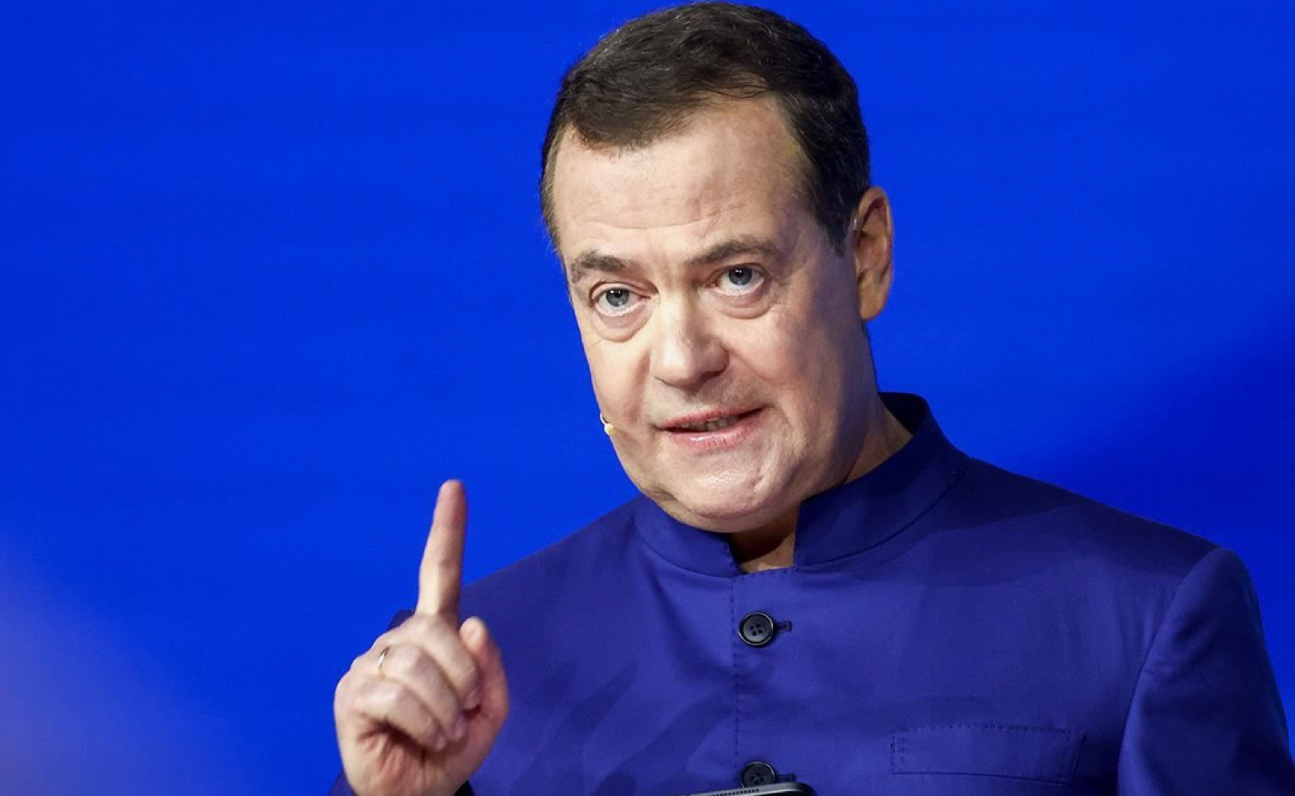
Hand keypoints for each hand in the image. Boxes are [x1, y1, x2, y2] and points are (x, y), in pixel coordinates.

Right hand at [334, 481, 508, 795]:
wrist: (420, 793)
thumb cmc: (452, 749)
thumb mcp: (490, 711)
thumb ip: (491, 669)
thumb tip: (473, 625)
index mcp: (435, 634)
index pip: (439, 572)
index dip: (447, 530)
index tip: (455, 487)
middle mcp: (398, 640)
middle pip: (437, 630)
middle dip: (464, 676)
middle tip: (464, 713)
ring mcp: (371, 663)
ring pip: (418, 664)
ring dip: (446, 708)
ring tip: (443, 732)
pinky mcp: (352, 693)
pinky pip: (396, 693)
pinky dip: (424, 721)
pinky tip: (424, 738)